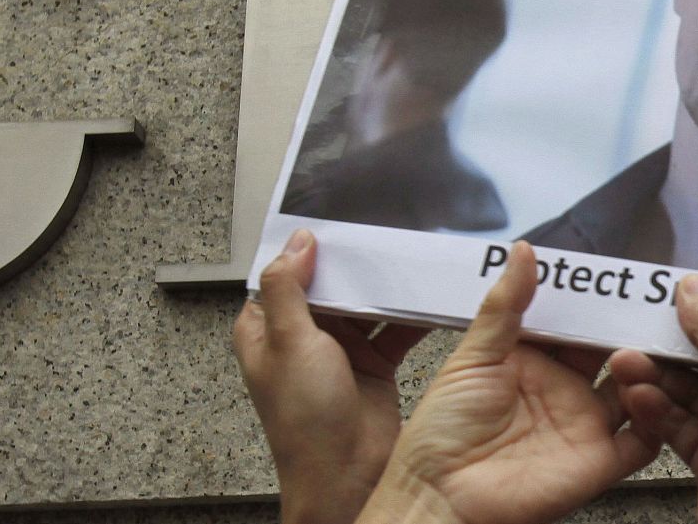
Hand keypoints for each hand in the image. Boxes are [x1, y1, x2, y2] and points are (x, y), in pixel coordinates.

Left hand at [232, 229, 429, 523]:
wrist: (346, 477)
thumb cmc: (304, 425)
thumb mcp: (290, 344)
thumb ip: (289, 290)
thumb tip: (297, 243)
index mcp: (268, 329)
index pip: (285, 272)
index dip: (306, 247)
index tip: (334, 220)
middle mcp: (304, 337)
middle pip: (332, 283)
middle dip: (356, 263)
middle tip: (383, 232)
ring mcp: (341, 350)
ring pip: (366, 303)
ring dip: (387, 288)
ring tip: (411, 261)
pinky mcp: (374, 364)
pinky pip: (395, 329)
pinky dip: (412, 315)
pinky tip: (429, 299)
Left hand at [357, 241, 658, 523]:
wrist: (439, 497)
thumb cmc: (441, 434)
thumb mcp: (472, 357)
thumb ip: (504, 306)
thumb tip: (523, 252)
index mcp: (534, 362)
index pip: (577, 323)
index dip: (598, 302)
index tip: (618, 276)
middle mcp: (565, 391)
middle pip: (613, 352)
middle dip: (632, 328)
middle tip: (651, 303)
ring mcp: (586, 426)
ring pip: (637, 389)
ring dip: (647, 367)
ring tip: (640, 348)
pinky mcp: (600, 462)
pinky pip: (644, 439)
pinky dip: (656, 416)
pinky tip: (648, 393)